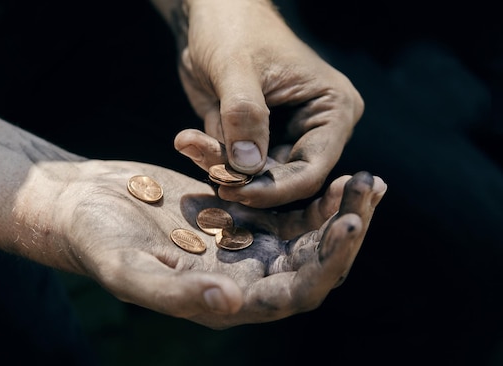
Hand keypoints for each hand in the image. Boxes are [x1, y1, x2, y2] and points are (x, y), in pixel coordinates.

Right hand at [42, 159, 385, 328]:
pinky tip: (329, 166)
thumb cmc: (97, 241)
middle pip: (311, 263)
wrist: (82, 203)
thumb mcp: (129, 269)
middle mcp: (242, 276)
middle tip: (370, 189)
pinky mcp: (237, 211)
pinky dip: (309, 189)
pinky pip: (284, 204)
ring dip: (337, 208)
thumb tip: (234, 304)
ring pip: (306, 233)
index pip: (293, 294)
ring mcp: (242, 242)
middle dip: (345, 230)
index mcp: (225, 299)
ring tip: (366, 178)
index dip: (327, 264)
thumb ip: (177, 294)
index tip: (350, 223)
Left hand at [172, 0, 363, 207]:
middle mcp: (316, 128)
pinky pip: (235, 164)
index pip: (313, 168)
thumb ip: (244, 114)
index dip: (275, 189)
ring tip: (189, 140)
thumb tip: (248, 167)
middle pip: (283, 178)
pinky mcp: (256, 139)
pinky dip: (210, 157)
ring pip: (255, 176)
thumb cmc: (233, 28)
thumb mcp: (236, 67)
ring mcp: (285, 135)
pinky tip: (188, 139)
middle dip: (241, 177)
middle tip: (202, 162)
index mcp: (332, 109)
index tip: (234, 191)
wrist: (212, 15)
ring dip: (219, 165)